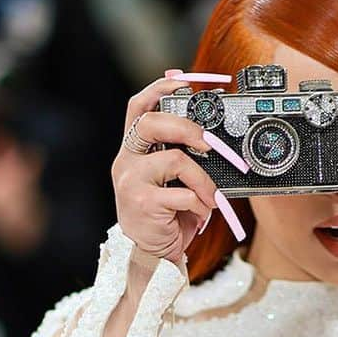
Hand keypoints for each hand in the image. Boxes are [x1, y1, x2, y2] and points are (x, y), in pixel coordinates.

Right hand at [110, 72, 223, 267]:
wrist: (153, 257)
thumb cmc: (166, 217)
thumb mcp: (172, 182)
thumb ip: (181, 156)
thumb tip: (211, 137)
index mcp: (133, 150)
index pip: (138, 107)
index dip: (159, 89)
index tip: (182, 79)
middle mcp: (126, 161)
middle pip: (152, 123)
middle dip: (188, 128)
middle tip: (209, 145)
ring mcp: (131, 182)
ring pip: (175, 160)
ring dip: (203, 178)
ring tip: (211, 197)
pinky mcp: (142, 204)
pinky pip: (182, 194)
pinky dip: (199, 205)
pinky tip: (199, 215)